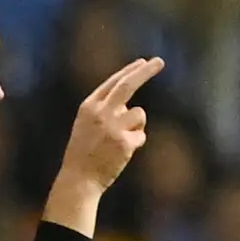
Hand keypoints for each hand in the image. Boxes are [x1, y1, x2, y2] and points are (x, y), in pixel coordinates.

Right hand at [50, 55, 166, 217]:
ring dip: (137, 126)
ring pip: (140, 114)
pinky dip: (135, 143)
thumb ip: (106, 112)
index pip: (113, 82)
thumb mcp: (87, 126)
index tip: (143, 62)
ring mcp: (113, 127)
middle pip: (128, 85)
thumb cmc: (84, 153)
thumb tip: (131, 106)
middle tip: (160, 61)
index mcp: (89, 106)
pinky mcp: (124, 143)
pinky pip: (141, 136)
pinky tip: (121, 153)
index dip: (130, 71)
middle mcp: (101, 113)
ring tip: (120, 141)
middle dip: (145, 71)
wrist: (79, 179)